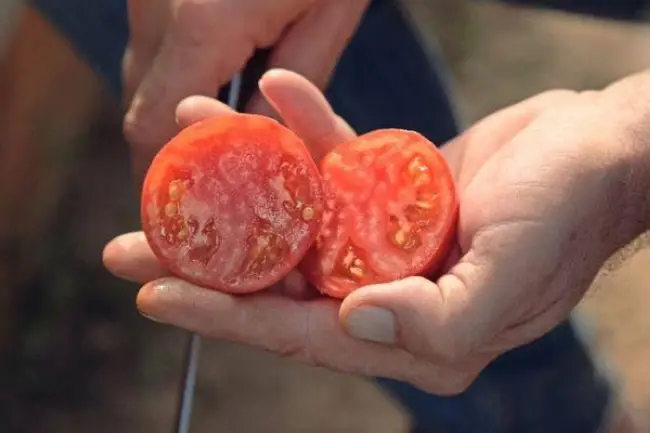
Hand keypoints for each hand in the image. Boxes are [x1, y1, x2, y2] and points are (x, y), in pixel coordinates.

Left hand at [104, 69, 649, 393]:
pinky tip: (272, 98)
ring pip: (293, 220)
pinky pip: (333, 163)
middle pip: (278, 284)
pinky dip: (303, 131)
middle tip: (126, 246)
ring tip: (181, 145)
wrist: (600, 147)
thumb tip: (351, 326)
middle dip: (203, 265)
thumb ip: (436, 319)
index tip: (156, 292)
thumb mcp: (512, 275)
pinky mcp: (389, 190)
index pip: (302, 334)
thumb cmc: (569, 213)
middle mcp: (389, 293)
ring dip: (239, 183)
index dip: (227, 316)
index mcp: (413, 334)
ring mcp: (385, 240)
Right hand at [122, 0, 368, 181]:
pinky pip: (150, 42)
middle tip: (199, 194)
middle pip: (137, 106)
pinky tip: (208, 91)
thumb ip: (291, 87)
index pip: (154, 129)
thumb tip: (263, 144)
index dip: (164, 178)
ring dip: (166, 117)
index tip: (185, 213)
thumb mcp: (329, 13)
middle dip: (164, 156)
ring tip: (207, 153)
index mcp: (204, 21)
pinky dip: (171, 76)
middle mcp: (157, 3)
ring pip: (138, 74)